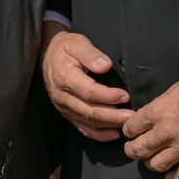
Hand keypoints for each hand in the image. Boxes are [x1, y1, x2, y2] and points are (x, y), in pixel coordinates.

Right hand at [40, 24, 132, 141]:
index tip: (126, 96)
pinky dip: (97, 134)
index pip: (88, 92)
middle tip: (132, 117)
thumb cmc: (65, 49)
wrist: (47, 56)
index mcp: (65, 78)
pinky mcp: (67, 112)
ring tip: (128, 125)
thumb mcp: (77, 43)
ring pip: (87, 121)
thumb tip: (105, 65)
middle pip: (89, 110)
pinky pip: (82, 127)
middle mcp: (62, 96)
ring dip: (108, 125)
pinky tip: (113, 134)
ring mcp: (64, 106)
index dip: (108, 96)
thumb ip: (91, 54)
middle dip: (112, 116)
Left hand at [123, 75, 178, 178]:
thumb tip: (149, 116)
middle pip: (138, 150)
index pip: (130, 128)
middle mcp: (166, 132)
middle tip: (133, 149)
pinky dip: (173, 177)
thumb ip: (159, 106)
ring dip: (151, 163)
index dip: (129, 130)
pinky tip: (170, 176)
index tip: (131, 131)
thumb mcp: (175, 91)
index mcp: (157, 112)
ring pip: (156, 165)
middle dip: (132, 150)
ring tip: (151, 160)